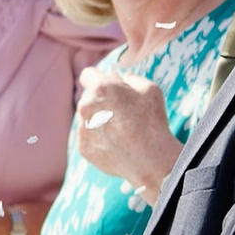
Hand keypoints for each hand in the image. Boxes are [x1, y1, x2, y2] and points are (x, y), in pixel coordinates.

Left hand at [74, 67, 178, 201]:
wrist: (149, 159)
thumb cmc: (152, 121)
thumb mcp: (150, 89)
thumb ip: (131, 79)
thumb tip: (122, 78)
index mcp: (100, 88)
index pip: (88, 75)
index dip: (98, 78)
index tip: (107, 85)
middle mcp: (85, 107)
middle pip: (88, 98)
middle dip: (101, 101)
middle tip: (121, 111)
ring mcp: (82, 128)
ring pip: (87, 118)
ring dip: (99, 120)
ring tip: (121, 130)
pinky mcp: (83, 147)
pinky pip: (88, 137)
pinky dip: (99, 138)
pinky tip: (116, 143)